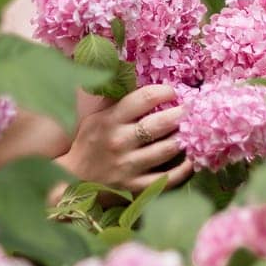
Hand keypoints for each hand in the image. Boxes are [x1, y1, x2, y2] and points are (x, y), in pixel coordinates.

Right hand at [57, 83, 192, 193]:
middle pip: (159, 124)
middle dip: (181, 114)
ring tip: (193, 132)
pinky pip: (166, 179)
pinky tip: (191, 161)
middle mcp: (120, 141)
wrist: (72, 179)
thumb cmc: (88, 144)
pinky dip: (182, 170)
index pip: (143, 98)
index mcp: (110, 120)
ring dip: (184, 139)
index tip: (173, 92)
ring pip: (166, 149)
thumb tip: (135, 78)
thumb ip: (115, 101)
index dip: (164, 92)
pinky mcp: (134, 187)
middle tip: (191, 110)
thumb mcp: (95, 117)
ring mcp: (128, 165)